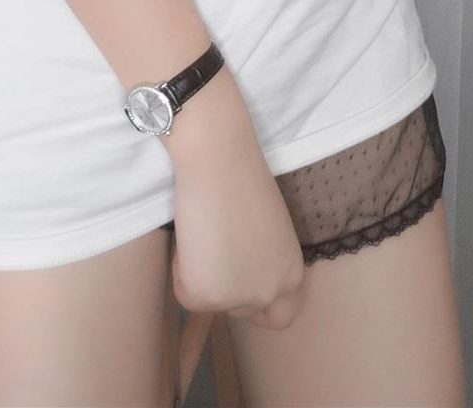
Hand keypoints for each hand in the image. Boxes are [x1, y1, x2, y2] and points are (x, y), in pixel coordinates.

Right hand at [169, 77, 308, 330]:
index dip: (261, 305)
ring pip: (211, 301)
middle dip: (227, 293)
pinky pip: (184, 291)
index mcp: (292, 271)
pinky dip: (180, 266)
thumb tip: (235, 265)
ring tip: (203, 230)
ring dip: (202, 273)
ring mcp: (241, 299)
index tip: (240, 284)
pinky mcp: (208, 296)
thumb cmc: (241, 175)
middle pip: (248, 314)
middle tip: (210, 265)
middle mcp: (273, 293)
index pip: (283, 313)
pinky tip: (191, 232)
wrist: (219, 157)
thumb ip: (260, 256)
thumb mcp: (266, 228)